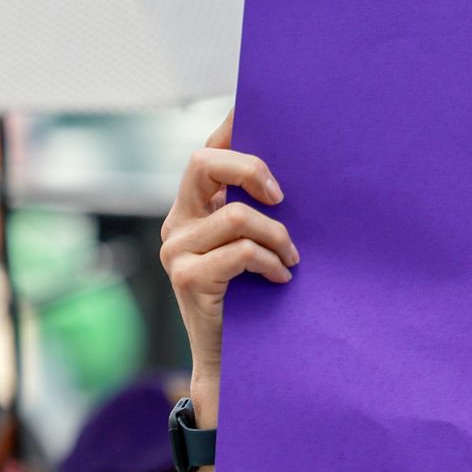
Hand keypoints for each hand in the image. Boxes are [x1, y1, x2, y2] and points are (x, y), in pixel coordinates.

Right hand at [159, 110, 298, 391]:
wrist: (230, 363)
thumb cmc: (252, 302)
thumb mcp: (255, 249)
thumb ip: (259, 215)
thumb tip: (295, 179)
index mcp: (192, 208)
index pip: (207, 153)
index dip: (229, 128)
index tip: (255, 108)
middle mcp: (177, 222)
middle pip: (206, 163)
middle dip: (252, 168)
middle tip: (283, 195)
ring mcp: (176, 249)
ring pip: (237, 215)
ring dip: (277, 235)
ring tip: (291, 257)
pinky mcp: (186, 276)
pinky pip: (241, 251)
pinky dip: (270, 261)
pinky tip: (281, 276)